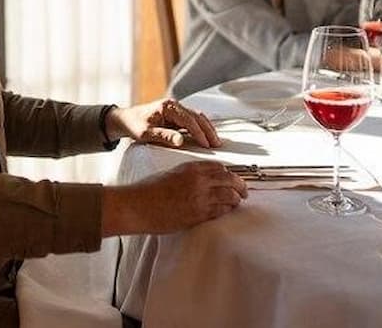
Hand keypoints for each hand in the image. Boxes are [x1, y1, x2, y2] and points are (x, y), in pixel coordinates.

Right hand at [101, 160, 247, 235]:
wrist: (137, 205)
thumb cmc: (149, 190)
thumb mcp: (171, 174)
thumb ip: (189, 175)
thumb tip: (203, 180)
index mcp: (191, 168)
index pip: (219, 166)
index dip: (228, 172)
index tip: (231, 177)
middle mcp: (198, 180)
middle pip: (230, 179)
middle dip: (240, 185)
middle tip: (244, 190)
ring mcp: (200, 198)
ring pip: (230, 196)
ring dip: (236, 199)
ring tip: (238, 201)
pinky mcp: (198, 214)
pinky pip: (220, 211)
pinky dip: (227, 210)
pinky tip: (227, 210)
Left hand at [106, 98, 220, 148]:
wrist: (126, 119)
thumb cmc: (134, 125)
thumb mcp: (146, 134)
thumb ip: (164, 136)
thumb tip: (181, 141)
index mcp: (167, 106)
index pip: (188, 120)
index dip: (199, 133)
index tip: (206, 145)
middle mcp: (174, 105)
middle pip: (197, 116)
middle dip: (208, 130)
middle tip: (217, 145)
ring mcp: (176, 108)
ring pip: (198, 117)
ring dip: (207, 129)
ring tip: (215, 142)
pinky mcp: (177, 114)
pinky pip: (193, 120)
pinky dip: (202, 128)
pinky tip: (207, 137)